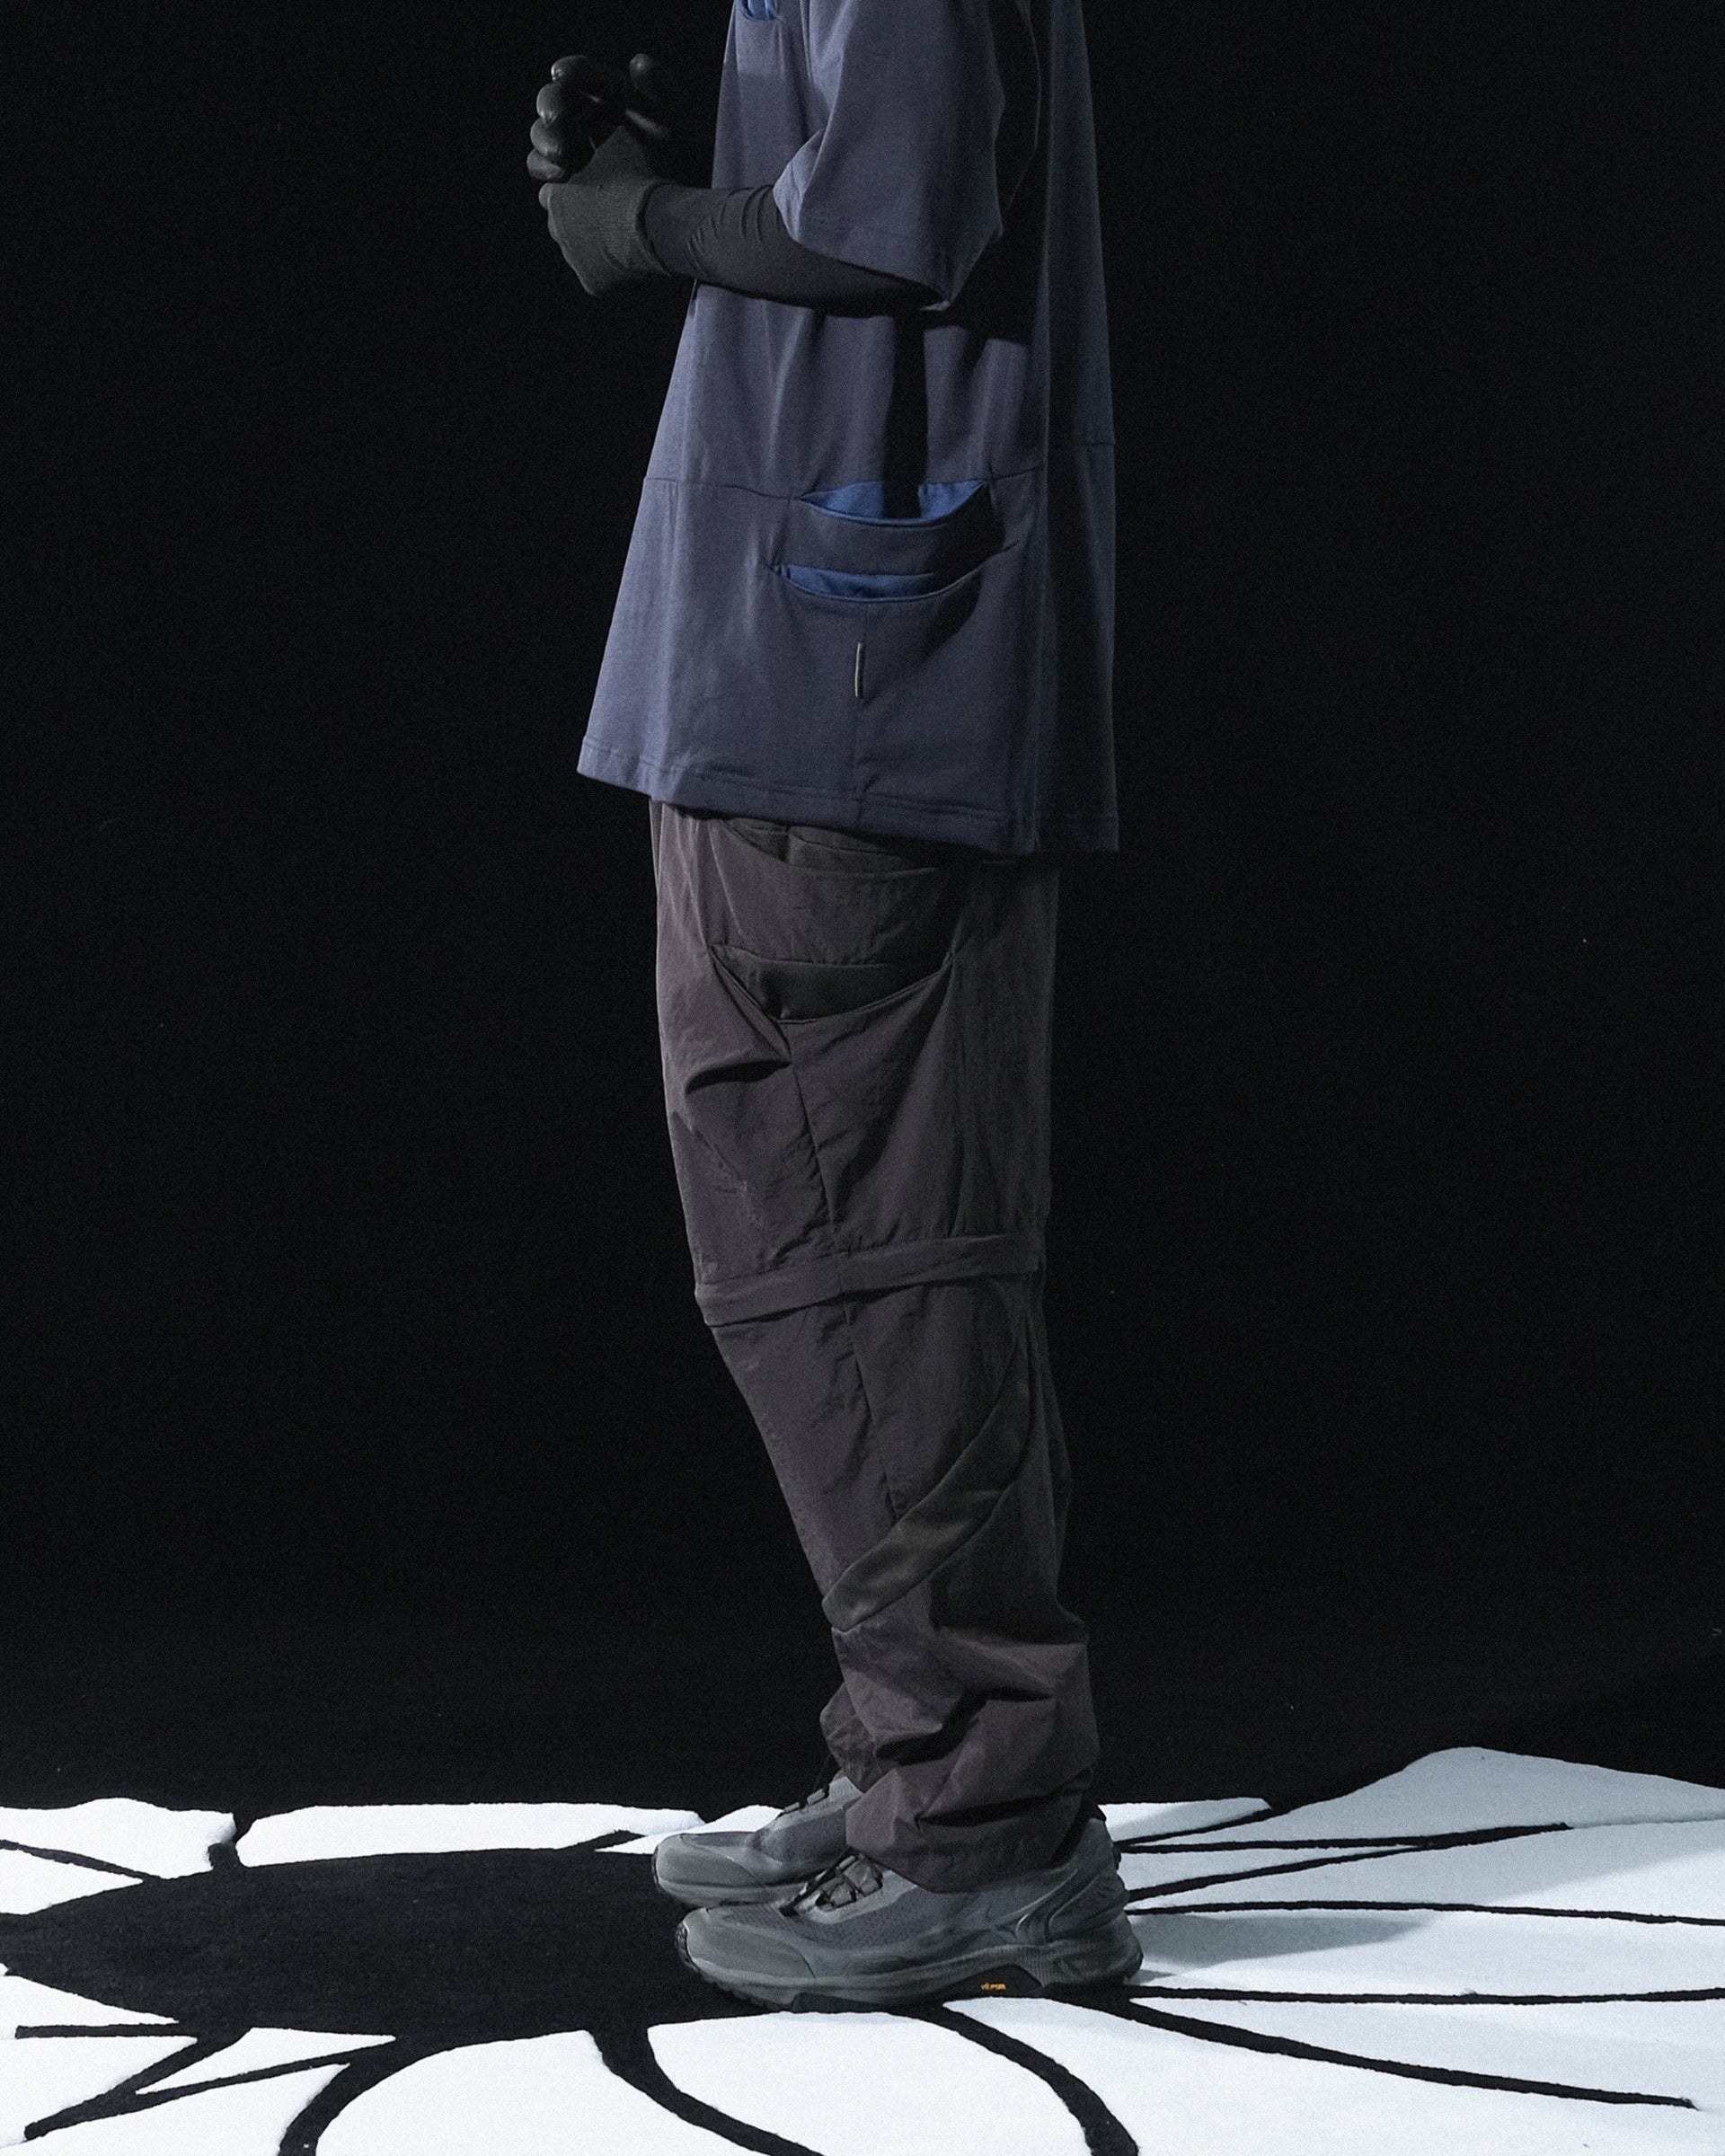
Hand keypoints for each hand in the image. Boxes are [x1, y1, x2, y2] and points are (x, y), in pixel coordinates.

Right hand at [528, 51, 705, 185]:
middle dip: (551, 108)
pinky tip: (561, 179)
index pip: (582, 74)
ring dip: (545, 143)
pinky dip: (547, 173)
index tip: (561, 73)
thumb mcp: (672, 122)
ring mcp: (571, 150)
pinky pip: (545, 173)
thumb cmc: (678, 156)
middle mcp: (584, 118)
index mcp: (606, 96)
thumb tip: (640, 63)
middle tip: (557, 119)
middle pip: (553, 103)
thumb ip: (660, 89)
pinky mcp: (565, 183)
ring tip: (564, 158)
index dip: (572, 72)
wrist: (679, 201)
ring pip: (543, 137)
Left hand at [537, 118, 664, 297]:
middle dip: (576, 218)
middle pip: (560, 224)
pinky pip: (595, 275)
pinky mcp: (592, 283)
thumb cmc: (639, 177)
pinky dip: (607, 267)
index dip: (571, 189)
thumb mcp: (618, 140)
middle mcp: (557, 230)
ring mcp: (574, 260)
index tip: (590, 187)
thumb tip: (603, 107)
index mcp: (555, 197)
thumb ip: (601, 134)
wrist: (661, 223)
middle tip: (606, 211)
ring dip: (591, 241)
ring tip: (619, 232)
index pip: (551, 193)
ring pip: (576, 250)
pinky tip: (626, 253)